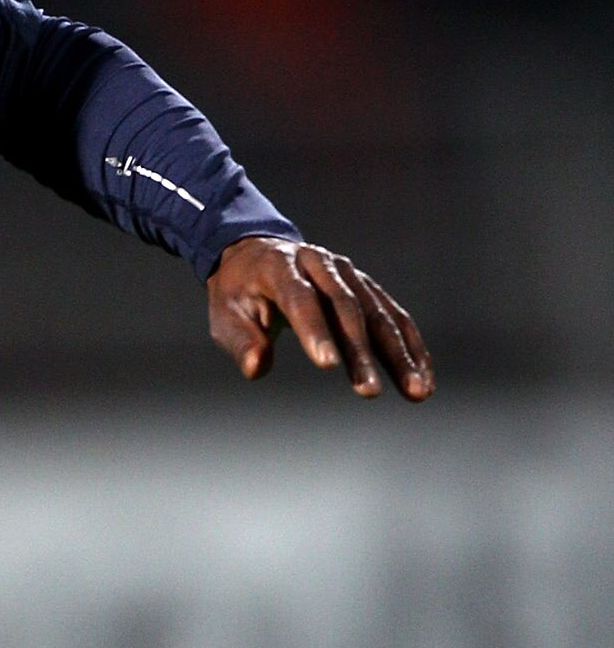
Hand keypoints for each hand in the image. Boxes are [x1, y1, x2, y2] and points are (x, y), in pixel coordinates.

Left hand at [208, 236, 433, 400]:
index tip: (327, 365)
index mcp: (282, 266)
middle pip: (347, 307)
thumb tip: (257, 367)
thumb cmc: (238, 293)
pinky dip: (410, 346)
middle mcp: (321, 265)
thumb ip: (241, 341)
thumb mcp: (225, 315)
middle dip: (362, 352)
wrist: (255, 254)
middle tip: (370, 393)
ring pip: (379, 313)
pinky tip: (422, 377)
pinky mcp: (365, 287)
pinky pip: (393, 316)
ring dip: (400, 354)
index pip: (301, 299)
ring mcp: (348, 274)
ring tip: (417, 391)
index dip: (314, 331)